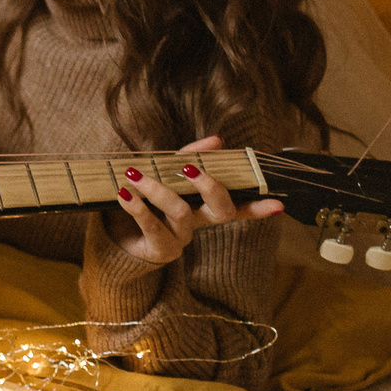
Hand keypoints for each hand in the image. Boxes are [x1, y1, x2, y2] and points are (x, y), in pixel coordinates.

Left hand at [103, 134, 284, 264]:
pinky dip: (137, 207)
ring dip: (158, 190)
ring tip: (134, 174)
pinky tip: (125, 193)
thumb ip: (188, 156)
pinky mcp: (158, 251)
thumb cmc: (144, 199)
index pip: (237, 207)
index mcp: (202, 207)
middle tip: (191, 169)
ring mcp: (180, 240)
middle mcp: (197, 225)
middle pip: (219, 211)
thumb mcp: (164, 173)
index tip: (278, 205)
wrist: (112, 233)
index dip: (258, 207)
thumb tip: (218, 140)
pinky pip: (153, 227)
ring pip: (180, 213)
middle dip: (210, 187)